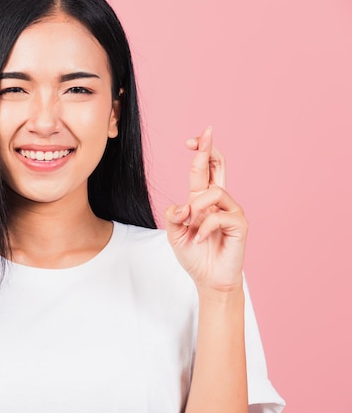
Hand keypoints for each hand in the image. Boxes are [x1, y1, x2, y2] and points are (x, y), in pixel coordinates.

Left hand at [165, 127, 246, 292]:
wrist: (208, 279)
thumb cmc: (194, 255)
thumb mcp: (174, 234)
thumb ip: (173, 217)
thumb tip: (182, 206)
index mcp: (201, 200)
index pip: (203, 170)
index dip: (199, 152)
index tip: (190, 140)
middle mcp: (218, 201)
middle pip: (219, 166)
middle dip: (210, 149)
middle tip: (206, 133)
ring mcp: (231, 211)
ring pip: (214, 192)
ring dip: (197, 208)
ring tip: (192, 226)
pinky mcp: (240, 224)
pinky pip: (219, 216)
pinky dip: (204, 228)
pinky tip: (199, 240)